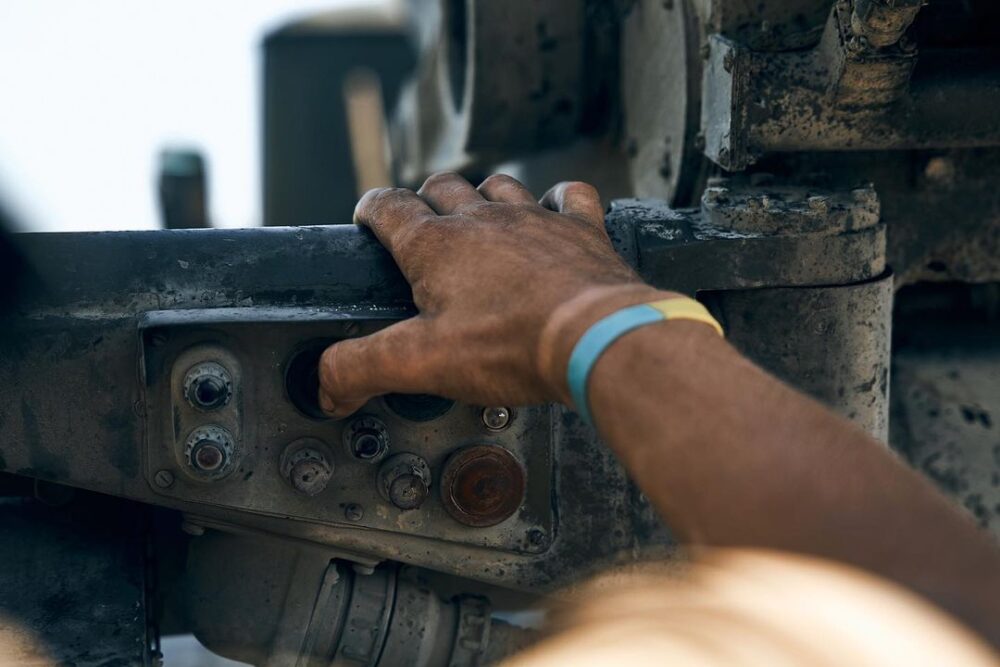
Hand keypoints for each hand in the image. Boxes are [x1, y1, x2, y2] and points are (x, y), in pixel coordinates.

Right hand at [318, 172, 673, 417]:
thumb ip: (361, 368)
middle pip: (442, 188)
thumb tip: (326, 383)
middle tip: (420, 222)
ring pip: (499, 186)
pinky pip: (568, 195)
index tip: (367, 218)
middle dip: (424, 200)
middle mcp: (484, 220)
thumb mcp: (420, 363)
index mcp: (436, 244)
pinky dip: (557, 199)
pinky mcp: (580, 230)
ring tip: (478, 216)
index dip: (371, 210)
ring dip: (483, 196)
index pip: (388, 207)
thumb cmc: (512, 345)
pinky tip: (553, 210)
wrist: (596, 337)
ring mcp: (535, 219)